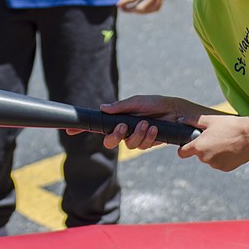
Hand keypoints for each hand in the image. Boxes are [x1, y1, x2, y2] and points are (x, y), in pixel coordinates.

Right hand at [72, 95, 206, 149]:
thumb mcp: (139, 102)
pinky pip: (142, 146)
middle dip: (115, 136)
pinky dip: (148, 138)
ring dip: (137, 135)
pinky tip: (154, 129)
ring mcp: (137, 137)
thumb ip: (121, 106)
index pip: (98, 124)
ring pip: (128, 145)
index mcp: (120, 118)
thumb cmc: (159, 104)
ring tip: (148, 124)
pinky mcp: (148, 143)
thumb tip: (102, 108)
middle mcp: (126, 129)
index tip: (69, 129)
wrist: (179, 113)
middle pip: (110, 141)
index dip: (84, 128)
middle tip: (123, 127)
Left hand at [117, 0, 164, 13]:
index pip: (132, 0)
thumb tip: (124, 6)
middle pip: (140, 8)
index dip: (123, 3)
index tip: (117, 5)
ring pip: (148, 10)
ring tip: (131, 8)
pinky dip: (148, 10)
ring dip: (139, 11)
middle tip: (123, 8)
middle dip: (130, 9)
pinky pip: (156, 8)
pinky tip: (141, 8)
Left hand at [176, 114, 248, 171]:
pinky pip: (220, 163)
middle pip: (198, 154)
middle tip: (215, 136)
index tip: (187, 145)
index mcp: (199, 147)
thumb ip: (192, 121)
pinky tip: (231, 148)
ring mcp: (216, 165)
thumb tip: (180, 121)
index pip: (182, 153)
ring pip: (210, 158)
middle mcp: (205, 158)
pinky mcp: (226, 168)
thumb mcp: (209, 120)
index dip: (184, 148)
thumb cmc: (230, 125)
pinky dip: (223, 157)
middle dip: (203, 147)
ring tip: (225, 141)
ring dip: (214, 152)